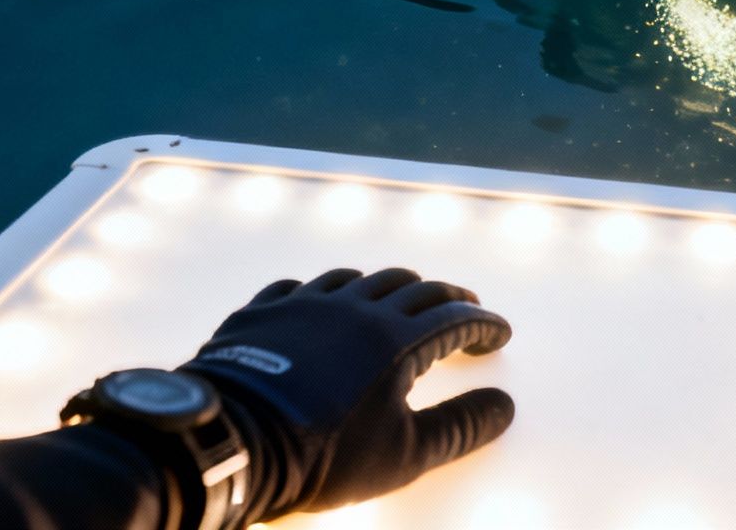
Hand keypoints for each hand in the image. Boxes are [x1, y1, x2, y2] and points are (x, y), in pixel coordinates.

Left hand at [181, 268, 513, 519]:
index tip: (499, 333)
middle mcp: (356, 308)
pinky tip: (325, 305)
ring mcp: (306, 305)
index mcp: (396, 339)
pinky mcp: (264, 312)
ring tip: (399, 300)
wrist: (233, 441)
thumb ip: (459, 427)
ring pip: (359, 280)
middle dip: (445, 296)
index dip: (482, 325)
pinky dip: (327, 293)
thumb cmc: (323, 453)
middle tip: (463, 307)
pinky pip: (302, 287)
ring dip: (389, 287)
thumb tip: (502, 405)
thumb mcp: (404, 455)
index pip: (453, 320)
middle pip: (413, 287)